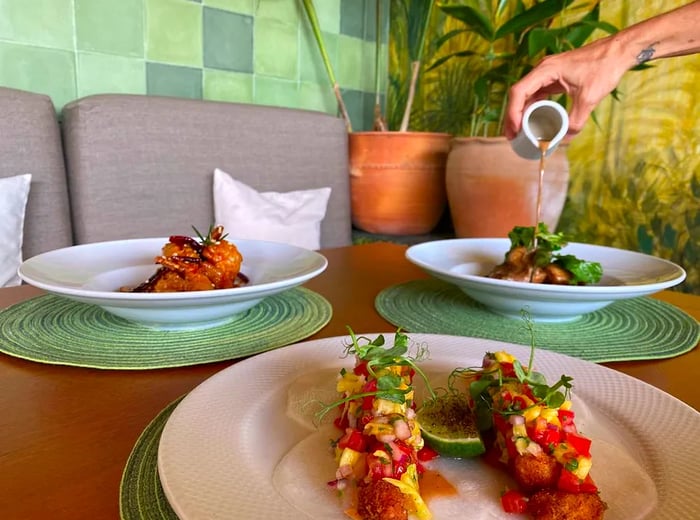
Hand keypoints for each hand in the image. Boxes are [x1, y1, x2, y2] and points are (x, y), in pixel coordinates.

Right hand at [504, 37, 629, 138]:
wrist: (618, 52)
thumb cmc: (604, 67)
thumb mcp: (589, 98)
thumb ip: (576, 121)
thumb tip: (564, 139)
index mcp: (546, 70)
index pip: (519, 92)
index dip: (513, 112)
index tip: (515, 129)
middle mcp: (542, 69)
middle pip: (518, 94)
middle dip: (513, 116)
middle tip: (512, 136)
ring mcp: (547, 73)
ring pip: (527, 95)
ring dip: (522, 113)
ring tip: (520, 132)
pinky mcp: (554, 78)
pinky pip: (537, 94)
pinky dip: (533, 107)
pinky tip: (534, 120)